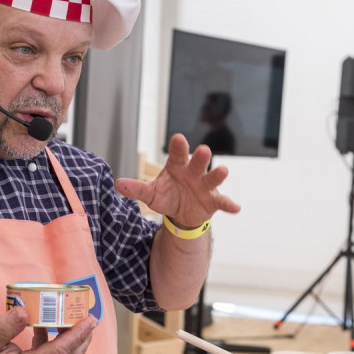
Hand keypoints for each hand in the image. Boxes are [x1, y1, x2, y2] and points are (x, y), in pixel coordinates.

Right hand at [0, 307, 96, 353]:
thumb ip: (5, 326)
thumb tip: (25, 311)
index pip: (60, 351)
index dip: (78, 334)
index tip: (90, 319)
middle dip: (84, 338)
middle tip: (88, 317)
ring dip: (73, 342)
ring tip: (72, 320)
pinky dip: (58, 346)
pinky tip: (46, 329)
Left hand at [114, 134, 240, 227]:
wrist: (181, 214)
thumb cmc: (166, 195)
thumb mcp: (150, 193)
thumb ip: (136, 188)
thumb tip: (117, 184)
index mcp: (177, 165)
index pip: (177, 153)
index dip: (178, 146)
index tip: (178, 139)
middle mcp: (193, 172)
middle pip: (197, 162)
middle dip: (200, 157)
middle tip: (203, 150)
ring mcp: (205, 185)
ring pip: (212, 177)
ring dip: (217, 174)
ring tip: (223, 171)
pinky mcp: (213, 200)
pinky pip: (222, 201)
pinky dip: (229, 204)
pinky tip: (236, 207)